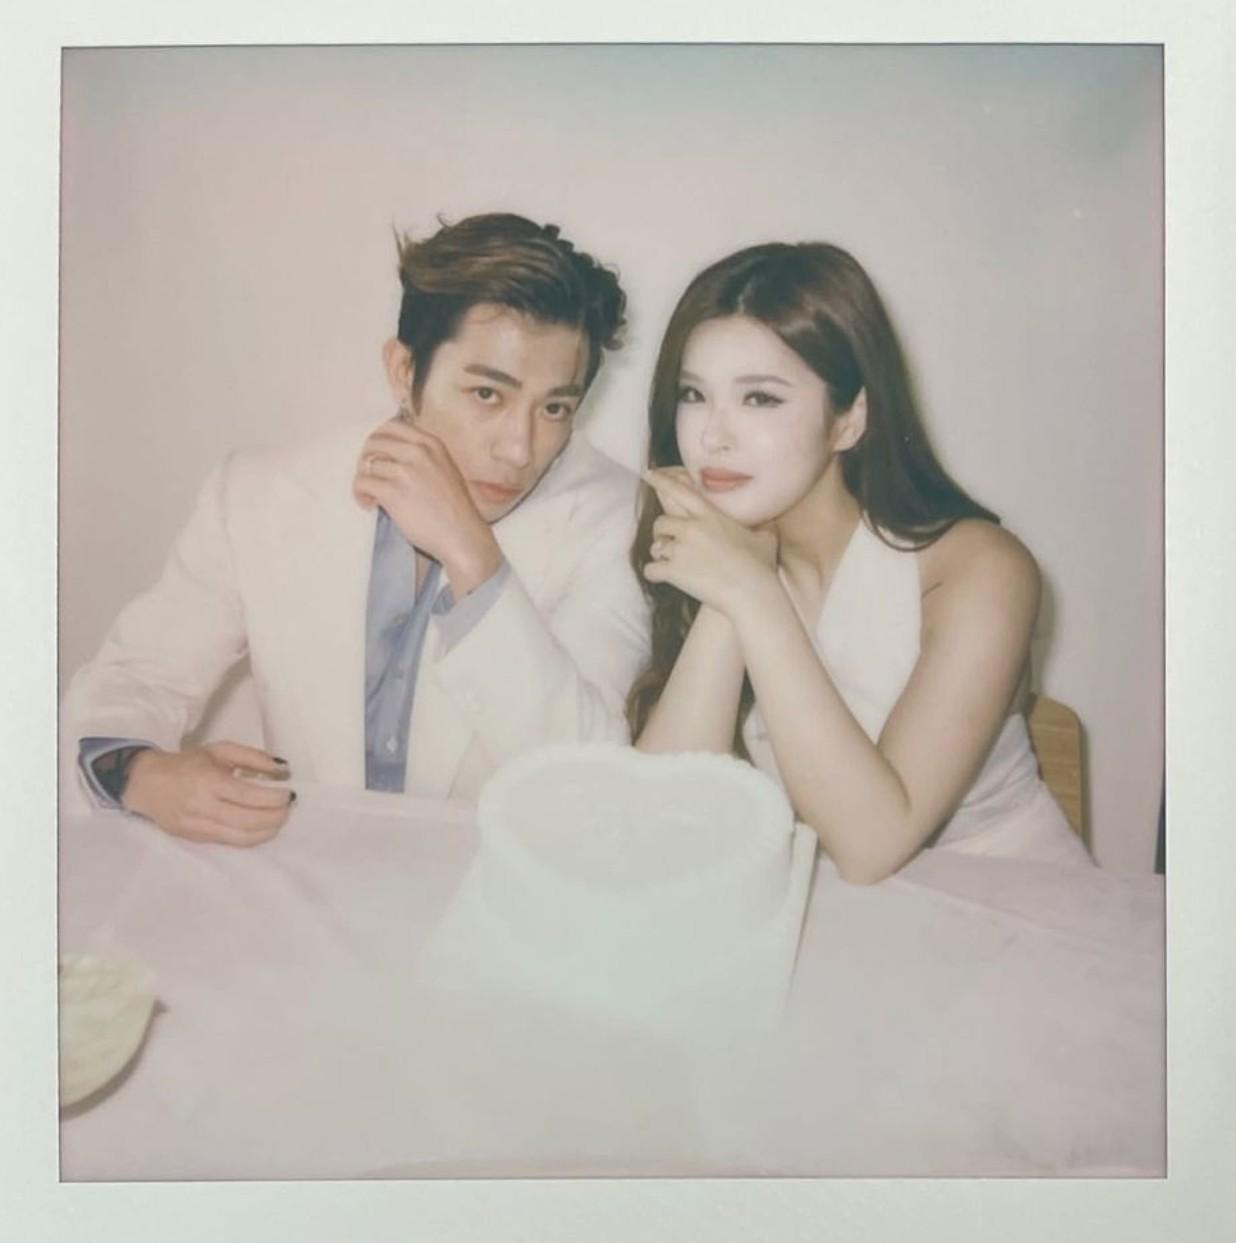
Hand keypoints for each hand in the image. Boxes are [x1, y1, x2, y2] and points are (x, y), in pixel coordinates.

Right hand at [122, 742, 294, 846]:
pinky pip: (229, 842)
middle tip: (288, 809)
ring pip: (240, 837)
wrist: (146, 783)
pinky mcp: (194, 839)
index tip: (289, 795)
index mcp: (208, 781)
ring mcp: (196, 826)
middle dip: (275, 817)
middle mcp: (202, 806)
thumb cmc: (187, 764)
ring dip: (266, 831)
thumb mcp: (220, 750)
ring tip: (279, 820)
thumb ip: (253, 757)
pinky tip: (262, 829)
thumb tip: (283, 768)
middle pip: (247, 820)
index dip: (273, 799)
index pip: (248, 796)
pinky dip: (251, 838)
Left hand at [353, 419, 501, 595]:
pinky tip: (370, 503)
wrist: (462, 536)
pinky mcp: (393, 492)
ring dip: (364, 480)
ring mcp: (405, 471)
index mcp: (431, 444)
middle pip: (374, 442)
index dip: (378, 440)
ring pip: (367, 464)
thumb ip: (423, 457)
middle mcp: (418, 452)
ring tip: (372, 496)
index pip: (392, 427)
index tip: (378, 455)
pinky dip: (360, 494)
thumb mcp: (445, 469)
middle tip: (370, 476)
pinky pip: (362, 483)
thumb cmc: (455, 510)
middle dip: (366, 458)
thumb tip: (391, 456)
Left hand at [641, 469, 779, 616]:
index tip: (648, 474)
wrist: (752, 594)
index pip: (680, 491)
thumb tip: (771, 521)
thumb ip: (763, 525)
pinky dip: (654, 573)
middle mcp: (692, 529)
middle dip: (662, 530)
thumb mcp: (766, 538)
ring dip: (660, 552)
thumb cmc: (761, 567)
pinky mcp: (674, 572)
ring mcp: (681, 550)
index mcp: (711, 516)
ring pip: (655, 545)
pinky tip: (661, 576)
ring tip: (670, 560)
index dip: (661, 481)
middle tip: (669, 539)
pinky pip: (651, 569)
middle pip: (661, 521)